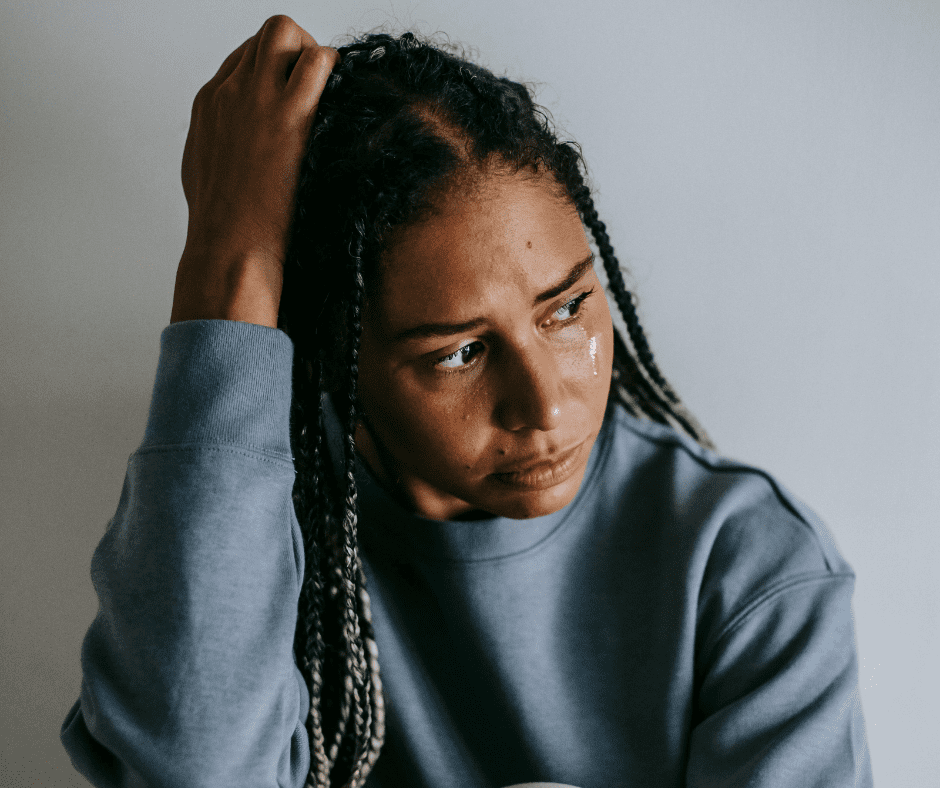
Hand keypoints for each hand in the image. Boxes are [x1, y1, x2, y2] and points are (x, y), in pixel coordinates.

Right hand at [171, 15, 339, 327]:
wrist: (230, 245)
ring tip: (331, 90)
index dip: (275, 71)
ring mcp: (258, 98)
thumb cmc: (222, 223)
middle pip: (265, 37)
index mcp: (209, 103)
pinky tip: (344, 99)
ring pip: (286, 34)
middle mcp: (230, 91)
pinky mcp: (291, 116)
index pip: (244, 57)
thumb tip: (235, 144)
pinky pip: (318, 61)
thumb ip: (219, 144)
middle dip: (296, 51)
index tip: (293, 95)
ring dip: (314, 54)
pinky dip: (335, 69)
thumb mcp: (205, 171)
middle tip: (317, 86)